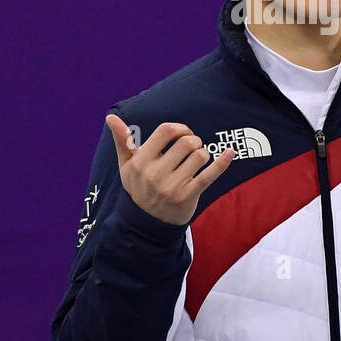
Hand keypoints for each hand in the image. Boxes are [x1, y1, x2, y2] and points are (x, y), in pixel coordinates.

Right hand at [105, 116, 234, 224]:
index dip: (180, 128)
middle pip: (186, 142)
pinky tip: (230, 152)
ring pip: (200, 156)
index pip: (166, 130)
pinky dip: (222, 162)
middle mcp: (155, 174)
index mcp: (140, 161)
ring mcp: (172, 187)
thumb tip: (110, 117)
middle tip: (192, 148)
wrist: (146, 223)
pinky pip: (209, 175)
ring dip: (203, 153)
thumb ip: (122, 140)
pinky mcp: (188, 197)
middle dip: (194, 141)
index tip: (183, 134)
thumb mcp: (126, 166)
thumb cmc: (138, 187)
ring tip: (197, 160)